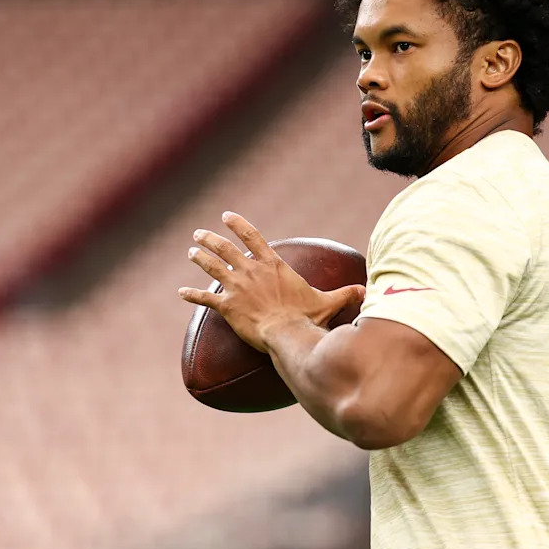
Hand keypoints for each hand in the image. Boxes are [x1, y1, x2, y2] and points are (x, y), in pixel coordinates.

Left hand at [178, 212, 365, 352]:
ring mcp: (236, 287)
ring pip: (212, 267)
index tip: (226, 215)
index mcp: (272, 265)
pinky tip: (181, 293)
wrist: (288, 333)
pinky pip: (204, 299)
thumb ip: (345, 293)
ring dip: (200, 258)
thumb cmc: (306, 317)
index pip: (252, 237)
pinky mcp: (226, 306)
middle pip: (225, 248)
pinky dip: (191, 295)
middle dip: (210, 239)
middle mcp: (250, 271)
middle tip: (199, 234)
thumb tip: (367, 290)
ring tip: (191, 252)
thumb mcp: (326, 302)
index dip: (238, 224)